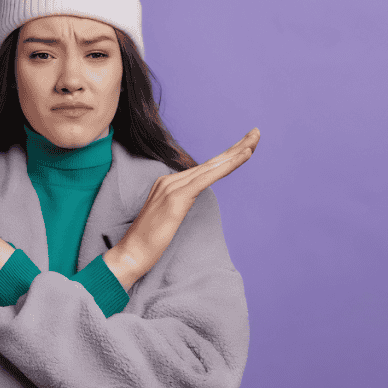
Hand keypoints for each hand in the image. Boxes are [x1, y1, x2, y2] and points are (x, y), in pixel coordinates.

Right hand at [103, 128, 259, 291]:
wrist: (130, 254)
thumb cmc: (147, 242)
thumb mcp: (167, 219)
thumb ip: (178, 205)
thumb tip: (188, 202)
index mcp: (168, 184)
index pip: (204, 168)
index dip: (226, 157)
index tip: (245, 147)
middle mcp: (170, 181)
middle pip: (210, 162)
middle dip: (235, 147)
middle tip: (257, 133)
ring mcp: (172, 188)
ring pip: (211, 167)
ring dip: (235, 153)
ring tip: (254, 141)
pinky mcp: (177, 198)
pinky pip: (207, 178)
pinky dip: (226, 167)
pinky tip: (242, 157)